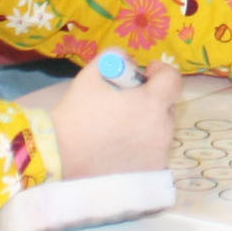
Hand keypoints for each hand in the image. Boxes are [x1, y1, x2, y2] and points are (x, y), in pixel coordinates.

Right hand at [49, 57, 183, 177]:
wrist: (58, 156)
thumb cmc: (76, 114)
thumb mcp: (92, 74)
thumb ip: (115, 58)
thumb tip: (128, 60)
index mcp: (152, 103)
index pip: (173, 80)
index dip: (161, 72)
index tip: (147, 73)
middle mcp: (162, 130)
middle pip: (167, 106)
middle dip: (152, 99)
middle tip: (129, 102)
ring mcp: (158, 154)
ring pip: (161, 131)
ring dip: (149, 123)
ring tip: (122, 127)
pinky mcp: (150, 171)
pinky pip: (154, 152)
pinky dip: (143, 146)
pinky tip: (121, 147)